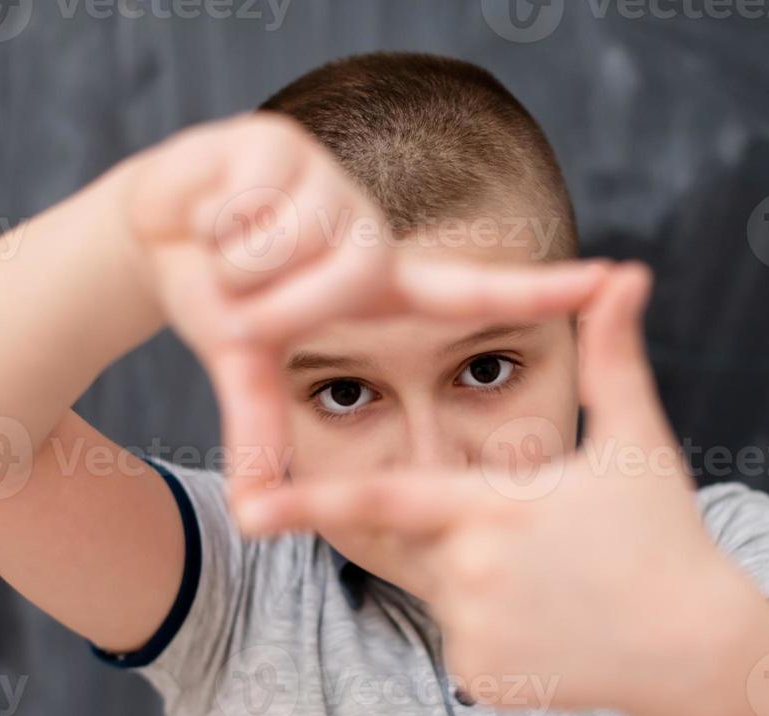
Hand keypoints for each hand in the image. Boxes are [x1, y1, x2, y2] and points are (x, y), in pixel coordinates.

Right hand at [123, 112, 610, 504]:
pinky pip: (248, 213)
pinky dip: (210, 220)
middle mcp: (366, 233)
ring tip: (226, 245)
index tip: (617, 280)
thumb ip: (258, 436)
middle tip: (240, 291)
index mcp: (377, 284)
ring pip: (282, 253)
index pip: (471, 291)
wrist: (151, 229)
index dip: (542, 288)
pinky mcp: (280, 143)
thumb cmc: (216, 296)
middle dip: (263, 304)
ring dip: (231, 265)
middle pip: (333, 287)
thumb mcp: (244, 365)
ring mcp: (329, 184)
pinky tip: (210, 205)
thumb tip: (254, 519)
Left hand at [235, 264, 765, 715]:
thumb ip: (613, 357)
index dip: (309, 500)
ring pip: (443, 590)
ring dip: (483, 582)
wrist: (698, 649)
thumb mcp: (637, 441)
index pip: (381, 499)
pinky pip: (462, 640)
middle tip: (542, 547)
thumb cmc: (666, 536)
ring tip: (561, 587)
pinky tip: (558, 629)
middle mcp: (467, 572)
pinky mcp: (477, 678)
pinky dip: (496, 630)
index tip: (247, 507)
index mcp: (490, 507)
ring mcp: (470, 630)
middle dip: (463, 533)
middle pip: (421, 540)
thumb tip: (627, 272)